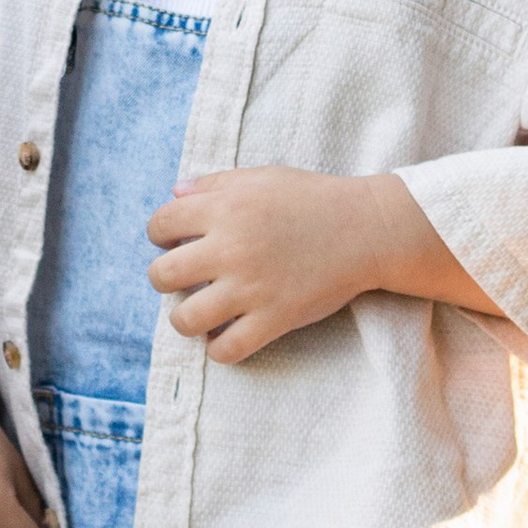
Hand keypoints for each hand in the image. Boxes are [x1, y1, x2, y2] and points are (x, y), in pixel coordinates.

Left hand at [146, 166, 412, 364]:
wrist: (367, 229)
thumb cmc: (312, 199)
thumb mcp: (261, 177)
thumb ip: (214, 184)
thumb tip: (174, 193)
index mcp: (225, 208)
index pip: (160, 225)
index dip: (161, 234)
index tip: (175, 241)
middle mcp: (231, 248)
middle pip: (162, 275)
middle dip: (165, 278)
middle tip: (185, 279)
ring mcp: (251, 287)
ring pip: (184, 319)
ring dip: (185, 318)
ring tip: (200, 312)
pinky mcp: (274, 319)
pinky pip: (225, 350)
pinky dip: (218, 348)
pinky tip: (227, 334)